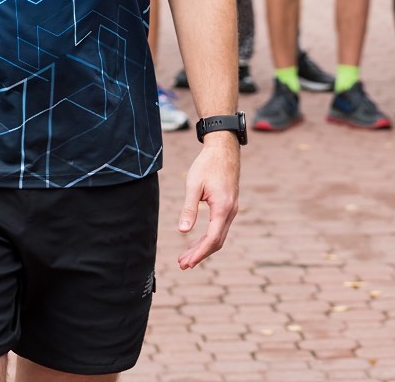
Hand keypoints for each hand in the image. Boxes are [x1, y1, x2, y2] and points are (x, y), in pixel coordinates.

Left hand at [177, 138, 238, 269]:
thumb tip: (182, 231)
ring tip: (186, 257)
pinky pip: (219, 228)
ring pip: (218, 236)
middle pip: (216, 242)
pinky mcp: (228, 206)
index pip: (212, 239)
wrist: (224, 149)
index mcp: (222, 208)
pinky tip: (195, 241)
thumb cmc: (207, 164)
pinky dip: (207, 237)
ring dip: (203, 247)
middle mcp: (230, 212)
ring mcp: (231, 210)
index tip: (187, 263)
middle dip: (199, 254)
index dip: (199, 253)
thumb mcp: (193, 185)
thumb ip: (188, 209)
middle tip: (182, 264)